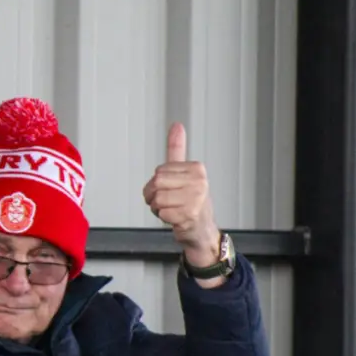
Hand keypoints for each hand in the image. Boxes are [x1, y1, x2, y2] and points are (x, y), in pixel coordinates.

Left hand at [143, 123, 220, 266]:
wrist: (202, 230)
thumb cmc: (190, 201)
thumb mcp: (184, 172)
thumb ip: (177, 149)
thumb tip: (176, 125)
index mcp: (197, 169)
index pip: (159, 172)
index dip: (157, 184)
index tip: (171, 190)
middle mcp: (199, 182)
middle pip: (156, 184)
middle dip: (154, 196)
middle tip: (168, 202)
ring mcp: (196, 199)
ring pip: (157, 199)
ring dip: (158, 208)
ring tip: (172, 210)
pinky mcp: (190, 215)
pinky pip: (161, 213)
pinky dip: (163, 218)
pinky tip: (175, 219)